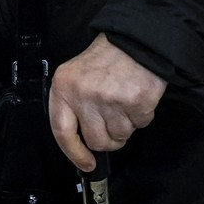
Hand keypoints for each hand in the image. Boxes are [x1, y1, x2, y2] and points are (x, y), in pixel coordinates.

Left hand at [49, 34, 166, 171]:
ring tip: (124, 101)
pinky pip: (140, 125)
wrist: (134, 40)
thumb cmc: (106, 59)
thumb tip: (80, 143)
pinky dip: (141, 116)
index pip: (61, 131)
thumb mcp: (76, 75)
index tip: (86, 163)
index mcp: (64, 87)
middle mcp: (84, 94)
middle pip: (96, 140)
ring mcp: (110, 99)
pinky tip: (136, 97)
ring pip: (120, 136)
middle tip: (113, 118)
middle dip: (108, 137)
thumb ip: (73, 105)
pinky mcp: (135, 101)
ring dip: (126, 124)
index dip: (74, 153)